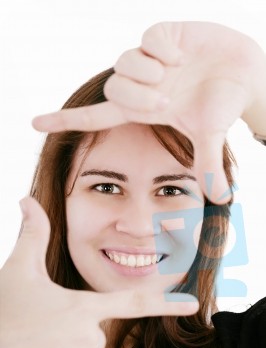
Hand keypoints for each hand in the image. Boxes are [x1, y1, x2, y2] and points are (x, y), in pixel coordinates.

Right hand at [0, 197, 197, 347]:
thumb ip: (33, 234)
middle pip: (96, 330)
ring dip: (65, 347)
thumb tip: (27, 200)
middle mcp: (88, 337)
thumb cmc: (3, 311)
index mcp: (83, 307)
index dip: (166, 302)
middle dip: (77, 326)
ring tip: (39, 344)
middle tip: (45, 326)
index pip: (134, 302)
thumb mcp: (19, 269)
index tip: (192, 304)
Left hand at [32, 21, 265, 202]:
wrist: (245, 73)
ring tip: (176, 74)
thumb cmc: (223, 105)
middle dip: (139, 98)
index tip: (34, 124)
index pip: (95, 116)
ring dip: (151, 74)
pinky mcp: (161, 34)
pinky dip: (166, 50)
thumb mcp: (211, 136)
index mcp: (142, 110)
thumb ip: (207, 164)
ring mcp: (149, 59)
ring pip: (125, 64)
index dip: (66, 120)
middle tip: (166, 101)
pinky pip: (148, 40)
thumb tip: (222, 199)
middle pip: (112, 89)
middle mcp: (140, 85)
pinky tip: (183, 55)